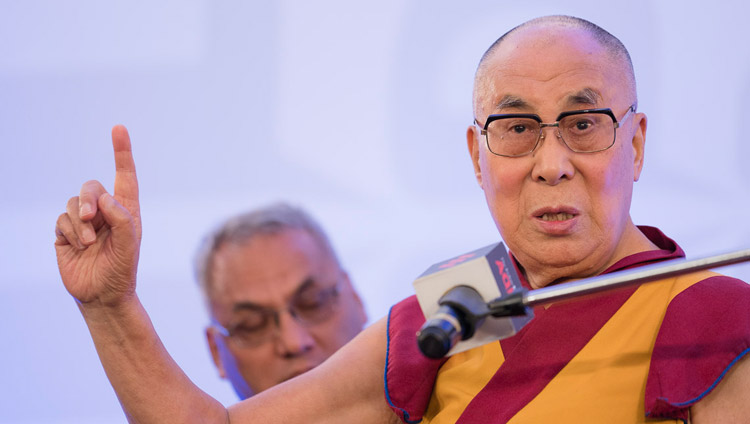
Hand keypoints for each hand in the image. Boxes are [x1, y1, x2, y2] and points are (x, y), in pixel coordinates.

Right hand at [54, 125, 141, 305]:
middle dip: (88, 200)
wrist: (102, 296)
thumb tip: (105, 197)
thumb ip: (121, 218)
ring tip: (90, 244)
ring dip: (80, 224)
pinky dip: (70, 233)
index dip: (121, 151)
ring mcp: (84, 222)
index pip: (125, 175)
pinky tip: (78, 248)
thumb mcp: (129, 245)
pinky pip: (61, 221)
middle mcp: (105, 211)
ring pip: (72, 205)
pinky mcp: (66, 234)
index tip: (118, 128)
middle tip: (91, 219)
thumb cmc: (122, 270)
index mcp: (127, 209)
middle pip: (90, 187)